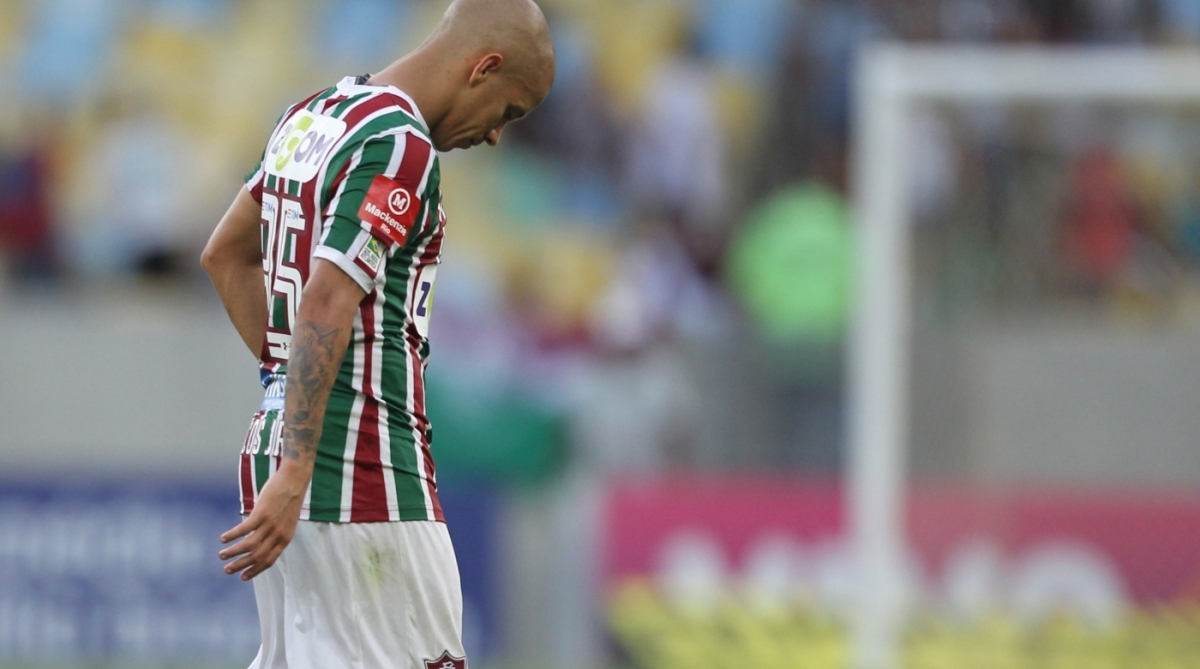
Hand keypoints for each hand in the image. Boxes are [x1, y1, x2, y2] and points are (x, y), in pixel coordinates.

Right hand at [219, 462, 309, 579]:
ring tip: (222, 555)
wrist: (295, 479)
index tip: (243, 577)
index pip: (269, 561)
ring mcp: (270, 525)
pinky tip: (223, 539)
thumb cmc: (289, 499)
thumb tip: (261, 542)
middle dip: (240, 566)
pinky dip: (231, 536)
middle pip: (257, 557)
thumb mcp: (287, 521)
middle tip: (228, 570)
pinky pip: (243, 530)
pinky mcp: (261, 514)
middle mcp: (278, 535)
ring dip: (233, 553)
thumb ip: (276, 533)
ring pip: (248, 546)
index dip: (255, 570)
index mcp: (285, 538)